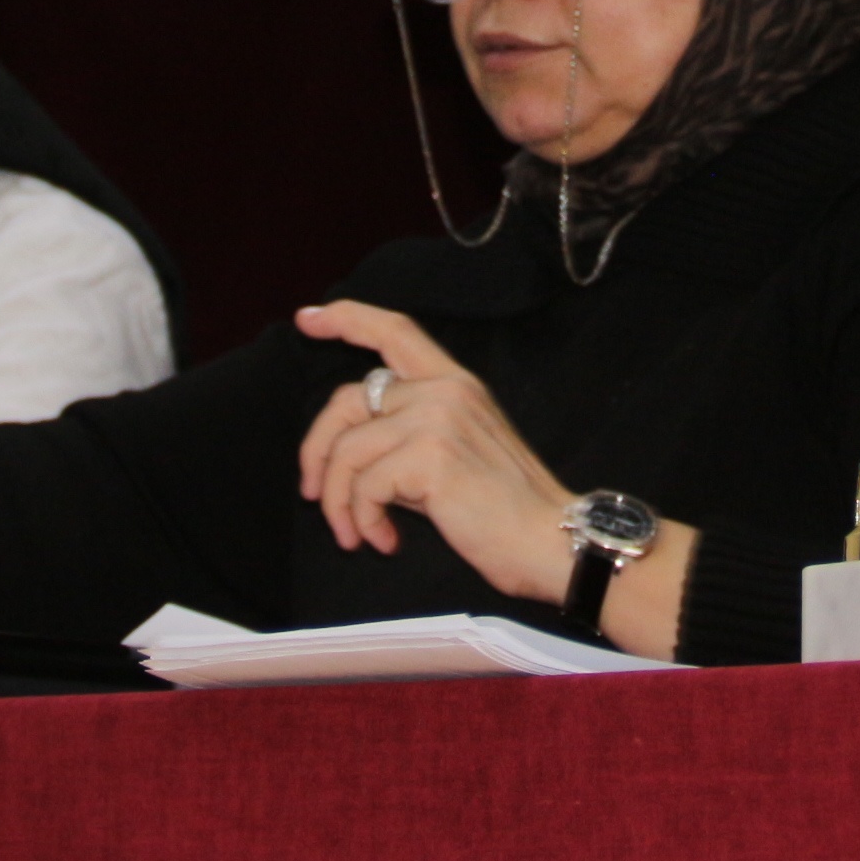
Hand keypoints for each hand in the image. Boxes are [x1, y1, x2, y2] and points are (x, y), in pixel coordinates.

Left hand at [295, 302, 576, 598]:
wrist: (550, 542)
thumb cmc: (506, 512)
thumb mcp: (457, 452)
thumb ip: (411, 435)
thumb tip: (348, 454)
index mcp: (455, 383)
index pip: (395, 332)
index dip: (347, 319)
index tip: (309, 318)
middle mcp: (446, 390)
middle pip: (347, 398)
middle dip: (317, 449)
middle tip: (314, 494)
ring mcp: (437, 419)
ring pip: (347, 449)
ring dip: (339, 501)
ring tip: (356, 534)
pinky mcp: (430, 456)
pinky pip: (363, 485)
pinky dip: (362, 519)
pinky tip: (384, 540)